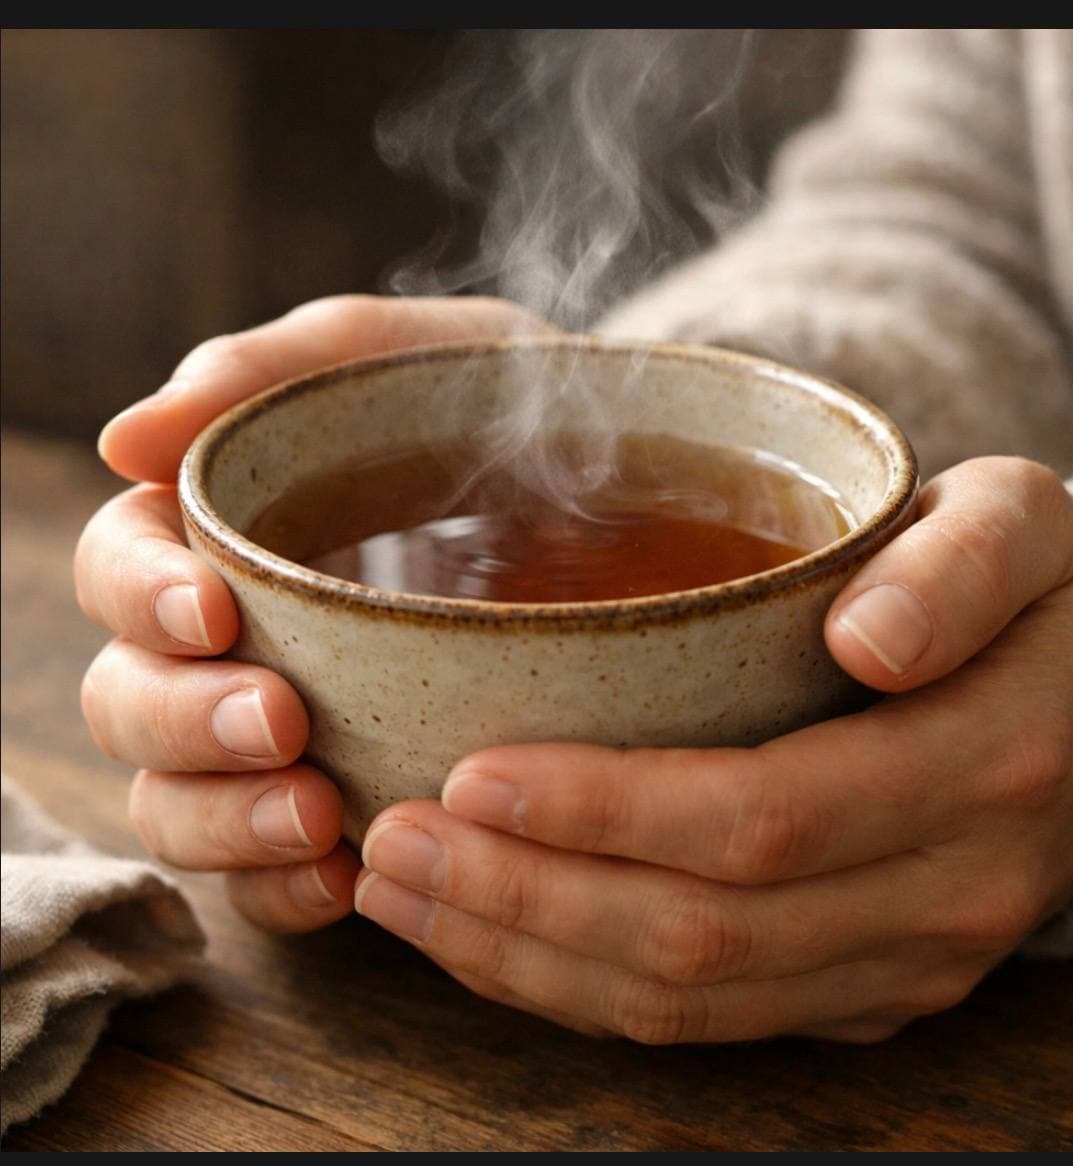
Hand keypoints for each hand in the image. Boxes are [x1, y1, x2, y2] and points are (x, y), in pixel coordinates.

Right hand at [76, 295, 552, 931]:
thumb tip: (122, 442)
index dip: (140, 598)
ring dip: (225, 820)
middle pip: (129, 703)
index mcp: (220, 534)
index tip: (216, 612)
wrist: (627, 500)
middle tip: (282, 721)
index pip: (120, 568)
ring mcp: (278, 738)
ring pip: (177, 805)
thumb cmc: (496, 411)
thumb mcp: (406, 358)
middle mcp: (230, 645)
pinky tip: (344, 875)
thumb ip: (271, 371)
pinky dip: (284, 889)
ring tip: (316, 813)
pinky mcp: (340, 807)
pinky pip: (266, 879)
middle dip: (186, 722)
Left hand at [355, 457, 1072, 1040]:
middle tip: (389, 846)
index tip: (467, 776)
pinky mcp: (864, 987)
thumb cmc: (1032, 594)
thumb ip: (963, 567)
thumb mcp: (1020, 528)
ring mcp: (903, 961)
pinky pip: (706, 1019)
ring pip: (690, 1001)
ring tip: (402, 895)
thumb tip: (872, 641)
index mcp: (981, 769)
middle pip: (703, 933)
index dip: (604, 811)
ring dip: (529, 958)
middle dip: (526, 899)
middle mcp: (944, 892)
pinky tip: (489, 939)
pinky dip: (579, 988)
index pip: (762, 817)